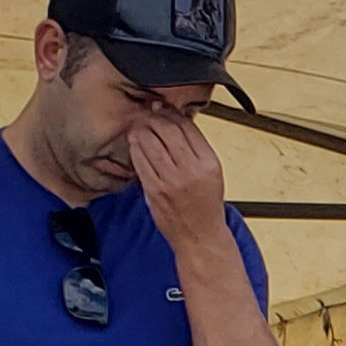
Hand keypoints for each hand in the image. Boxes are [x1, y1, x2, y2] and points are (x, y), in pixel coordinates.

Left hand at [126, 114, 229, 252]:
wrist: (200, 235)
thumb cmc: (205, 205)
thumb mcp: (211, 172)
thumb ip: (194, 148)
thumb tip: (173, 119)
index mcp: (209, 163)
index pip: (186, 125)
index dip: (170, 112)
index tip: (163, 109)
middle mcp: (192, 170)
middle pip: (166, 128)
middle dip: (153, 117)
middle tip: (148, 116)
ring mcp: (172, 180)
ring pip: (149, 140)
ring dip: (141, 129)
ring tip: (140, 128)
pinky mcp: (155, 189)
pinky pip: (139, 159)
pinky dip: (135, 147)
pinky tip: (136, 145)